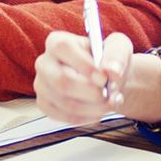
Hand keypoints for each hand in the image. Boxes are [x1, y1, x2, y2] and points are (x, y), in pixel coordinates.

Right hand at [35, 30, 160, 124]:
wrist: (105, 80)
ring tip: (110, 102)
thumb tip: (112, 71)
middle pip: (61, 81)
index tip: (103, 78)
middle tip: (109, 95)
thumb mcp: (118, 48)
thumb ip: (117, 56)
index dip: (83, 64)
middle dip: (91, 93)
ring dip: (95, 108)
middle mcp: (44, 63)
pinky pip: (65, 117)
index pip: (62, 48)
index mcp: (57, 42)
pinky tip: (98, 111)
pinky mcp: (45, 105)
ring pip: (66, 103)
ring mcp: (42, 85)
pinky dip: (88, 118)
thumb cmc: (107, 61)